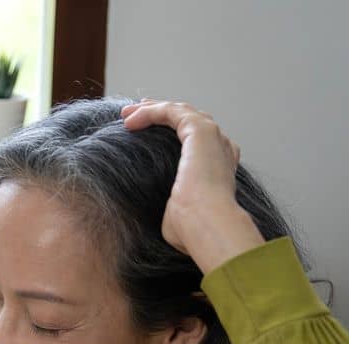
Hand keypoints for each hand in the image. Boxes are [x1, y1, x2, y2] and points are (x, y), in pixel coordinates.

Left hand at [119, 99, 263, 272]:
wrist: (206, 223)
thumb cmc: (192, 230)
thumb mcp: (177, 214)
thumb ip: (170, 205)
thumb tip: (153, 212)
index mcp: (219, 167)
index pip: (197, 141)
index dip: (171, 132)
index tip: (146, 133)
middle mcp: (220, 148)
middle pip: (189, 120)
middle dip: (160, 114)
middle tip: (135, 115)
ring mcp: (213, 138)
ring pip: (180, 111)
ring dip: (152, 109)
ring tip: (128, 113)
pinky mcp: (201, 131)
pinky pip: (172, 112)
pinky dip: (151, 112)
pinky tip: (131, 119)